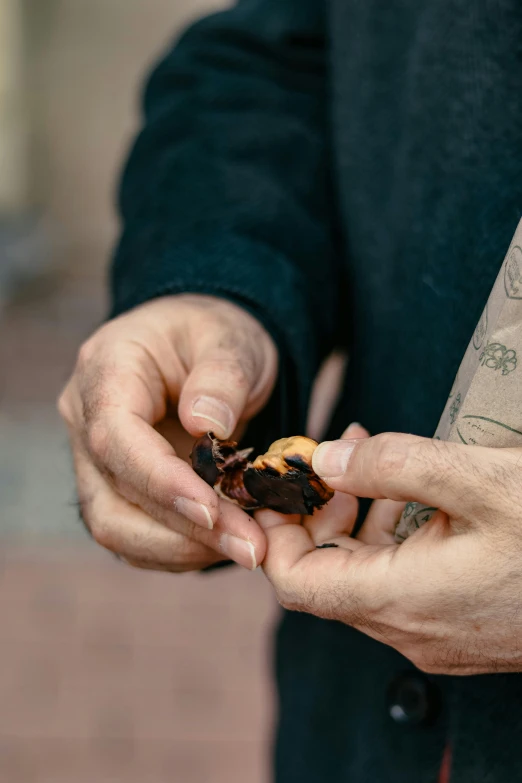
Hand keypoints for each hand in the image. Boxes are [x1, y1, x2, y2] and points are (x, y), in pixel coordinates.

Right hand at [58, 294, 276, 571]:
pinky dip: (181, 548)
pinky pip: (136, 534)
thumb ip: (222, 377)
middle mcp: (86, 420)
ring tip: (247, 548)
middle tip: (252, 548)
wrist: (205, 347)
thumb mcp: (231, 339)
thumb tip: (208, 426)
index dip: (160, 481)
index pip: (115, 438)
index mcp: (106, 371)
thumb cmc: (216, 336)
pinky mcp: (117, 488)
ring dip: (182, 550)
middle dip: (183, 531)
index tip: (213, 510)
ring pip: (117, 527)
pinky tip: (228, 543)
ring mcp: (96, 459)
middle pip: (112, 497)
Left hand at [260, 429, 521, 673]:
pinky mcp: (459, 627)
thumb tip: (326, 458)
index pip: (296, 581)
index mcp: (404, 599)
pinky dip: (386, 540)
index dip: (276, 531)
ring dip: (352, 522)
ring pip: (361, 580)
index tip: (280, 483)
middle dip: (316, 513)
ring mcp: (437, 636)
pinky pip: (398, 586)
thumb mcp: (479, 480)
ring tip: (367, 464)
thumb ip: (395, 466)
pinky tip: (407, 498)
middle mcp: (411, 631)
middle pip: (325, 578)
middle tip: (332, 458)